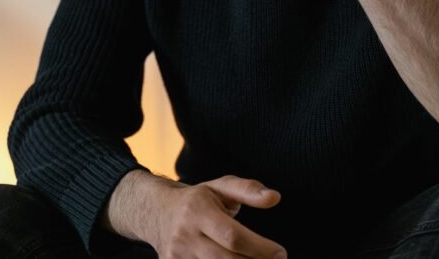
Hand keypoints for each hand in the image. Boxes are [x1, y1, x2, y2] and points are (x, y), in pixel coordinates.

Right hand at [150, 174, 286, 258]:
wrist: (157, 212)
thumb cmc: (198, 200)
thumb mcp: (221, 187)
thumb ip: (248, 190)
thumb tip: (275, 197)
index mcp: (197, 210)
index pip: (232, 236)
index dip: (260, 248)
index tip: (281, 253)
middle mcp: (184, 235)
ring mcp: (176, 257)